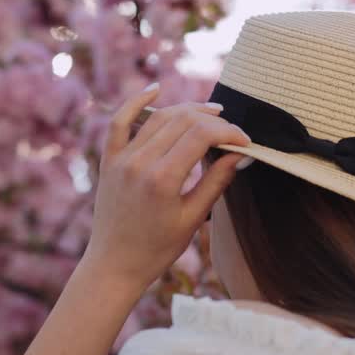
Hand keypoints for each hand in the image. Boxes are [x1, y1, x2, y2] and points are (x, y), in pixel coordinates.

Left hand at [81, 83, 251, 288]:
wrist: (114, 265)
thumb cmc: (157, 249)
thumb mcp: (192, 218)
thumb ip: (215, 182)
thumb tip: (240, 156)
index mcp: (163, 179)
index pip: (202, 135)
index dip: (228, 132)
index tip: (245, 142)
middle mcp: (140, 162)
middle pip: (183, 120)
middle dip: (213, 120)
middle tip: (231, 129)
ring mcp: (121, 159)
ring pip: (159, 118)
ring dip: (187, 110)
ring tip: (210, 113)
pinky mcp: (109, 161)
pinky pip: (119, 122)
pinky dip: (136, 103)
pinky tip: (156, 90)